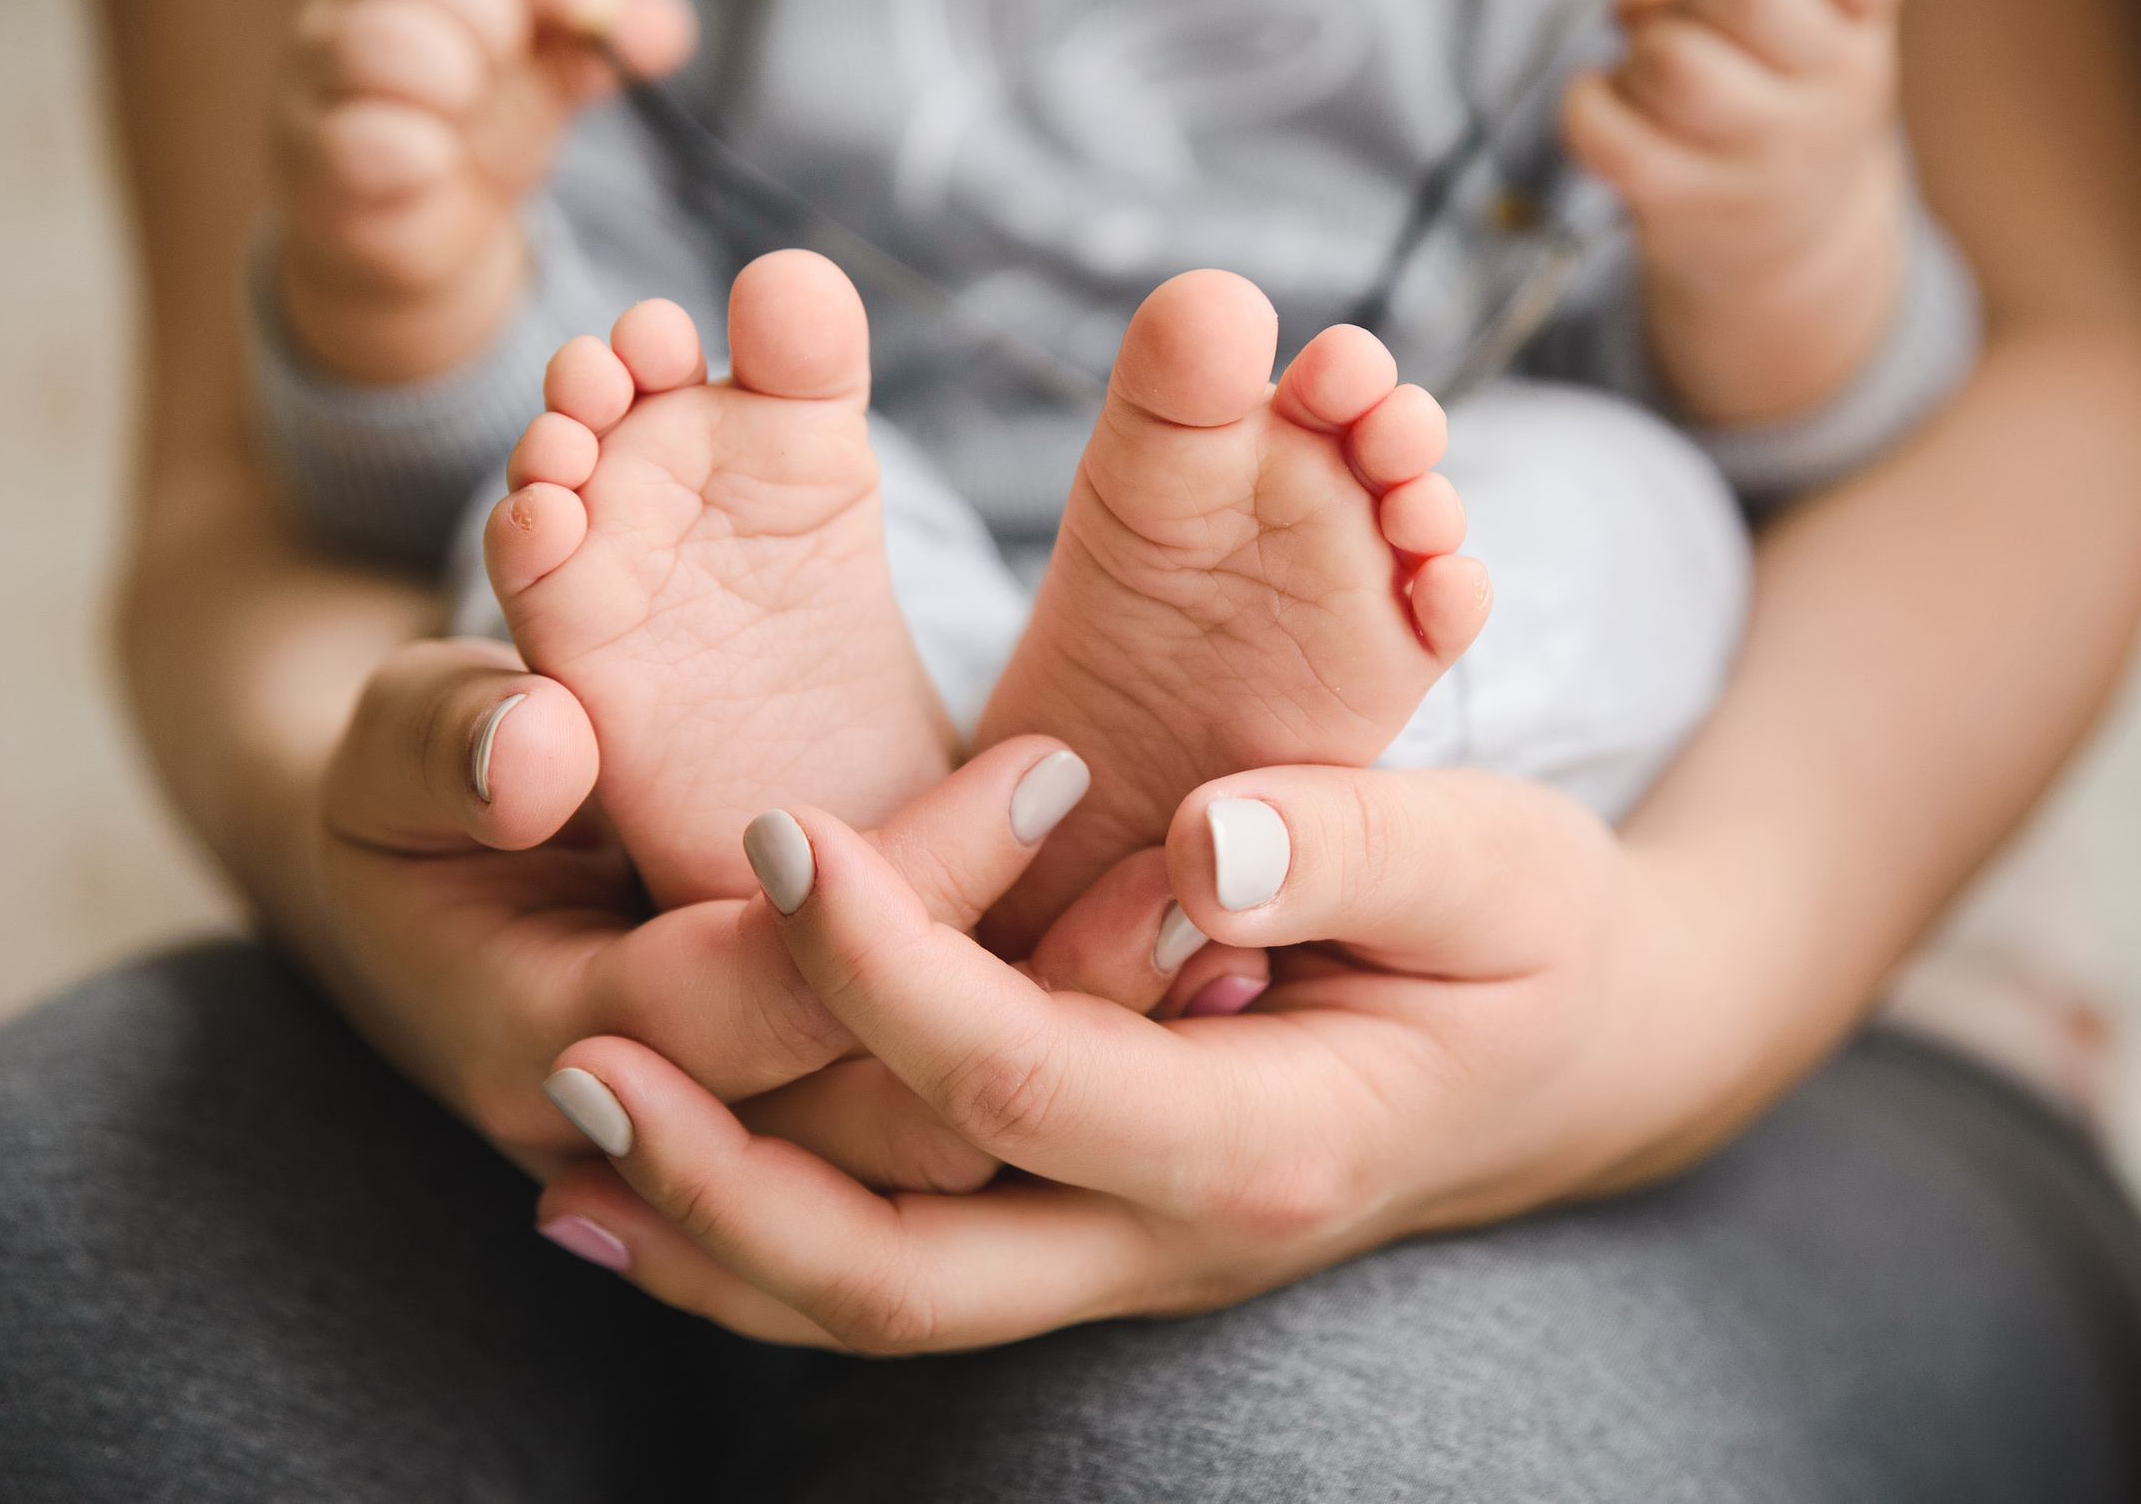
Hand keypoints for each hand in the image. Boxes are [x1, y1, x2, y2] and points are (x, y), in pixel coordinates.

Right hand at [272, 0, 696, 385]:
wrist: (412, 240)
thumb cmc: (474, 133)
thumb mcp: (544, 81)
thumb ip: (600, 48)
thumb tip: (668, 25)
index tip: (603, 15)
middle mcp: (351, 13)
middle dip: (486, 20)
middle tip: (502, 69)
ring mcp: (320, 87)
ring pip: (370, 43)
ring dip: (444, 75)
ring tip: (463, 109)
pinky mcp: (317, 168)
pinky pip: (352, 141)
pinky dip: (408, 150)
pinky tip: (433, 164)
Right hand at [302, 638, 1252, 1187]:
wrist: (424, 895)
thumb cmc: (418, 784)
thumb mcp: (398, 739)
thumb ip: (449, 742)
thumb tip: (537, 751)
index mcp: (539, 1035)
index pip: (753, 993)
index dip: (901, 898)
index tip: (1050, 767)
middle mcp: (658, 1136)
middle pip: (876, 1118)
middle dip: (1041, 1006)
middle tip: (1202, 890)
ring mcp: (738, 1145)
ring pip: (935, 1155)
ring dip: (1080, 1053)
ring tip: (1231, 944)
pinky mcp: (809, 1116)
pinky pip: (949, 1128)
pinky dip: (1063, 1066)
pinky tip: (1198, 982)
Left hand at [529, 765, 1759, 1352]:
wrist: (1575, 1060)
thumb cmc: (1536, 939)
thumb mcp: (1500, 863)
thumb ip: (1362, 845)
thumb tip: (1203, 846)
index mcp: (1274, 1140)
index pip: (1028, 1081)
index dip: (889, 969)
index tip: (781, 836)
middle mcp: (1178, 1237)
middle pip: (911, 1270)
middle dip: (729, 1177)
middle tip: (580, 1050)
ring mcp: (1125, 1257)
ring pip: (882, 1304)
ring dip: (714, 1231)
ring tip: (565, 1129)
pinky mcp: (1089, 1232)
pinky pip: (905, 1270)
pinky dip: (763, 1243)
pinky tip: (640, 1185)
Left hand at [1564, 0, 1908, 425]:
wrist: (1789, 243)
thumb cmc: (1770, 91)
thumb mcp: (1784, 17)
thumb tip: (1637, 0)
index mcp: (1860, 23)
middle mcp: (1831, 93)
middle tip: (1691, 20)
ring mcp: (1761, 159)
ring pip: (1673, 65)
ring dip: (1641, 52)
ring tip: (1651, 72)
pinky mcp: (1684, 204)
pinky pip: (1606, 134)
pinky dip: (1586, 104)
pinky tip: (1608, 105)